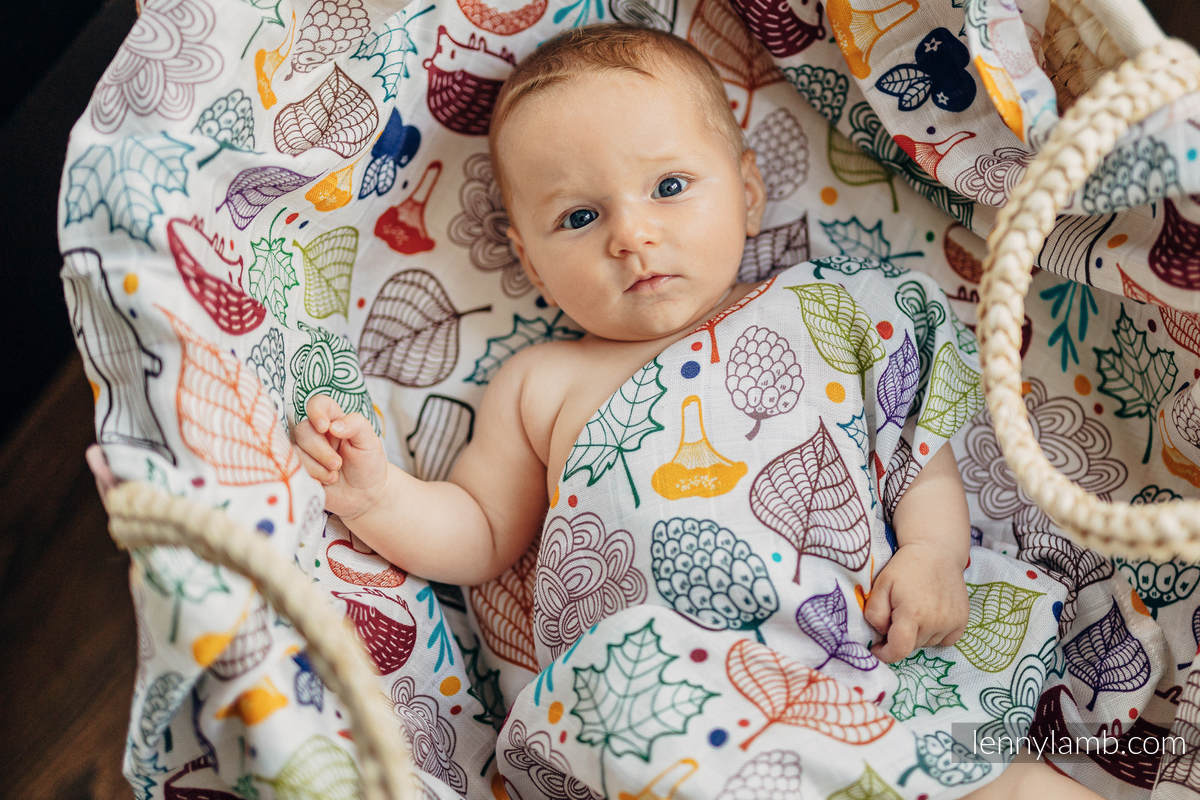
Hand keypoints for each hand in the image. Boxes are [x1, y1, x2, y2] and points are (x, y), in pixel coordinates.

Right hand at [293, 395, 388, 519]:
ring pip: (296, 451)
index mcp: (334, 420)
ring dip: (317, 467)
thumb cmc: (368, 465)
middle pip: (303, 430)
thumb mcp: (370, 442)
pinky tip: (325, 482)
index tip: (324, 427)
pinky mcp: (299, 469)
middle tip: (337, 464)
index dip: (316, 411)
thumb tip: (333, 425)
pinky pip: (292, 468)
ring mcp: (306, 452)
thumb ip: (356, 425)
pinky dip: (311, 476)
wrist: (364, 496)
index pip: (318, 404)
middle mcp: (317, 434)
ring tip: (334, 476)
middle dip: (320, 450)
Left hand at [863, 543, 967, 662]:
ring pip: (927, 643)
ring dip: (917, 634)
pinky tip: (930, 615)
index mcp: (913, 613)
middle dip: (900, 636)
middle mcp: (935, 622)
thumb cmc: (905, 567)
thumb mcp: (881, 585)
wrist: (936, 552)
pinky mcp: (962, 621)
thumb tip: (881, 634)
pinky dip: (935, 634)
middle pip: (912, 646)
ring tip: (915, 609)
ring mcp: (952, 622)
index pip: (899, 650)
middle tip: (896, 614)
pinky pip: (945, 640)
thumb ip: (875, 614)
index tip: (878, 648)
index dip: (885, 654)